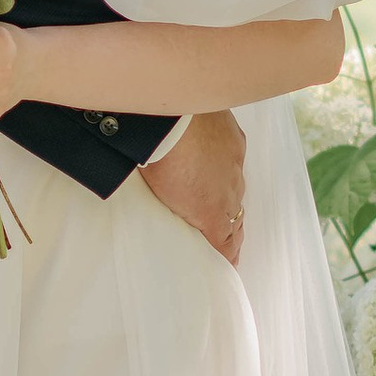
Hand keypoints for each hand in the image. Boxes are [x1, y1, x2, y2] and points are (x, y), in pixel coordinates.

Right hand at [139, 110, 246, 266]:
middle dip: (228, 205)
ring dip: (227, 228)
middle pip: (234, 190)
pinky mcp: (212, 212)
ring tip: (221, 247)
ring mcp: (224, 188)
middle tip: (223, 224)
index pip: (227, 165)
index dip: (223, 181)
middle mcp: (231, 161)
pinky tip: (222, 266)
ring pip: (233, 215)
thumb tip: (141, 125)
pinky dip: (225, 255)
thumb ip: (166, 123)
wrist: (166, 121)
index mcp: (222, 135)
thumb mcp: (171, 112)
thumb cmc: (162, 109)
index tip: (215, 188)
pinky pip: (225, 241)